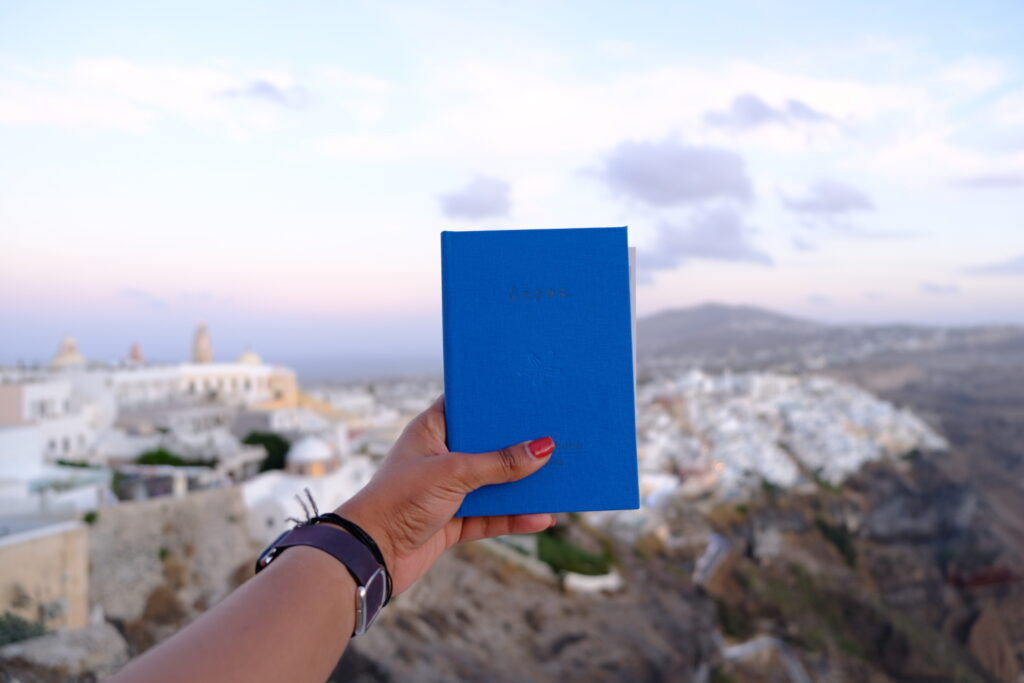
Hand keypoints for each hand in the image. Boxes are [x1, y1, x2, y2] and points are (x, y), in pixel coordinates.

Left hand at [336, 395, 554, 594]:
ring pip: (494, 483)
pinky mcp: (453, 521)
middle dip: (520, 446)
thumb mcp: (454, 474)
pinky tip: (542, 517)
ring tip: (559, 478)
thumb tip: (543, 448)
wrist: (370, 554)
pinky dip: (514, 518)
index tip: (530, 394)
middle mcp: (441, 457)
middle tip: (557, 435)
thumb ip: (500, 464)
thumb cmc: (399, 500)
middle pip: (488, 446)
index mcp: (431, 430)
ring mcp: (447, 490)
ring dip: (522, 485)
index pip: (468, 406)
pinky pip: (492, 516)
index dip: (496, 401)